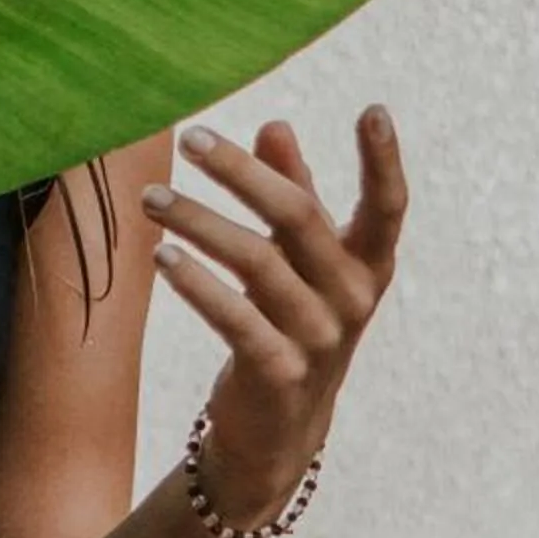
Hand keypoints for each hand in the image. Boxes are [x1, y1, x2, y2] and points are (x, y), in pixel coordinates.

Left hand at [145, 107, 408, 525]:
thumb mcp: (300, 259)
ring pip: (256, 262)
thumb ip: (295, 192)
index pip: (388, 207)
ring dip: (197, 222)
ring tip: (150, 198)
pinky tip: (162, 256)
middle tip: (189, 138)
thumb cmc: (291, 319)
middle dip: (240, 172)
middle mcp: (351, 299)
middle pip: (298, 217)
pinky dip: (196, 284)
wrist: (279, 428)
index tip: (373, 109)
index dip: (385, 160)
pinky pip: (235, 317)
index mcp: (367, 265)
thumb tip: (275, 125)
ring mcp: (318, 339)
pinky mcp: (279, 373)